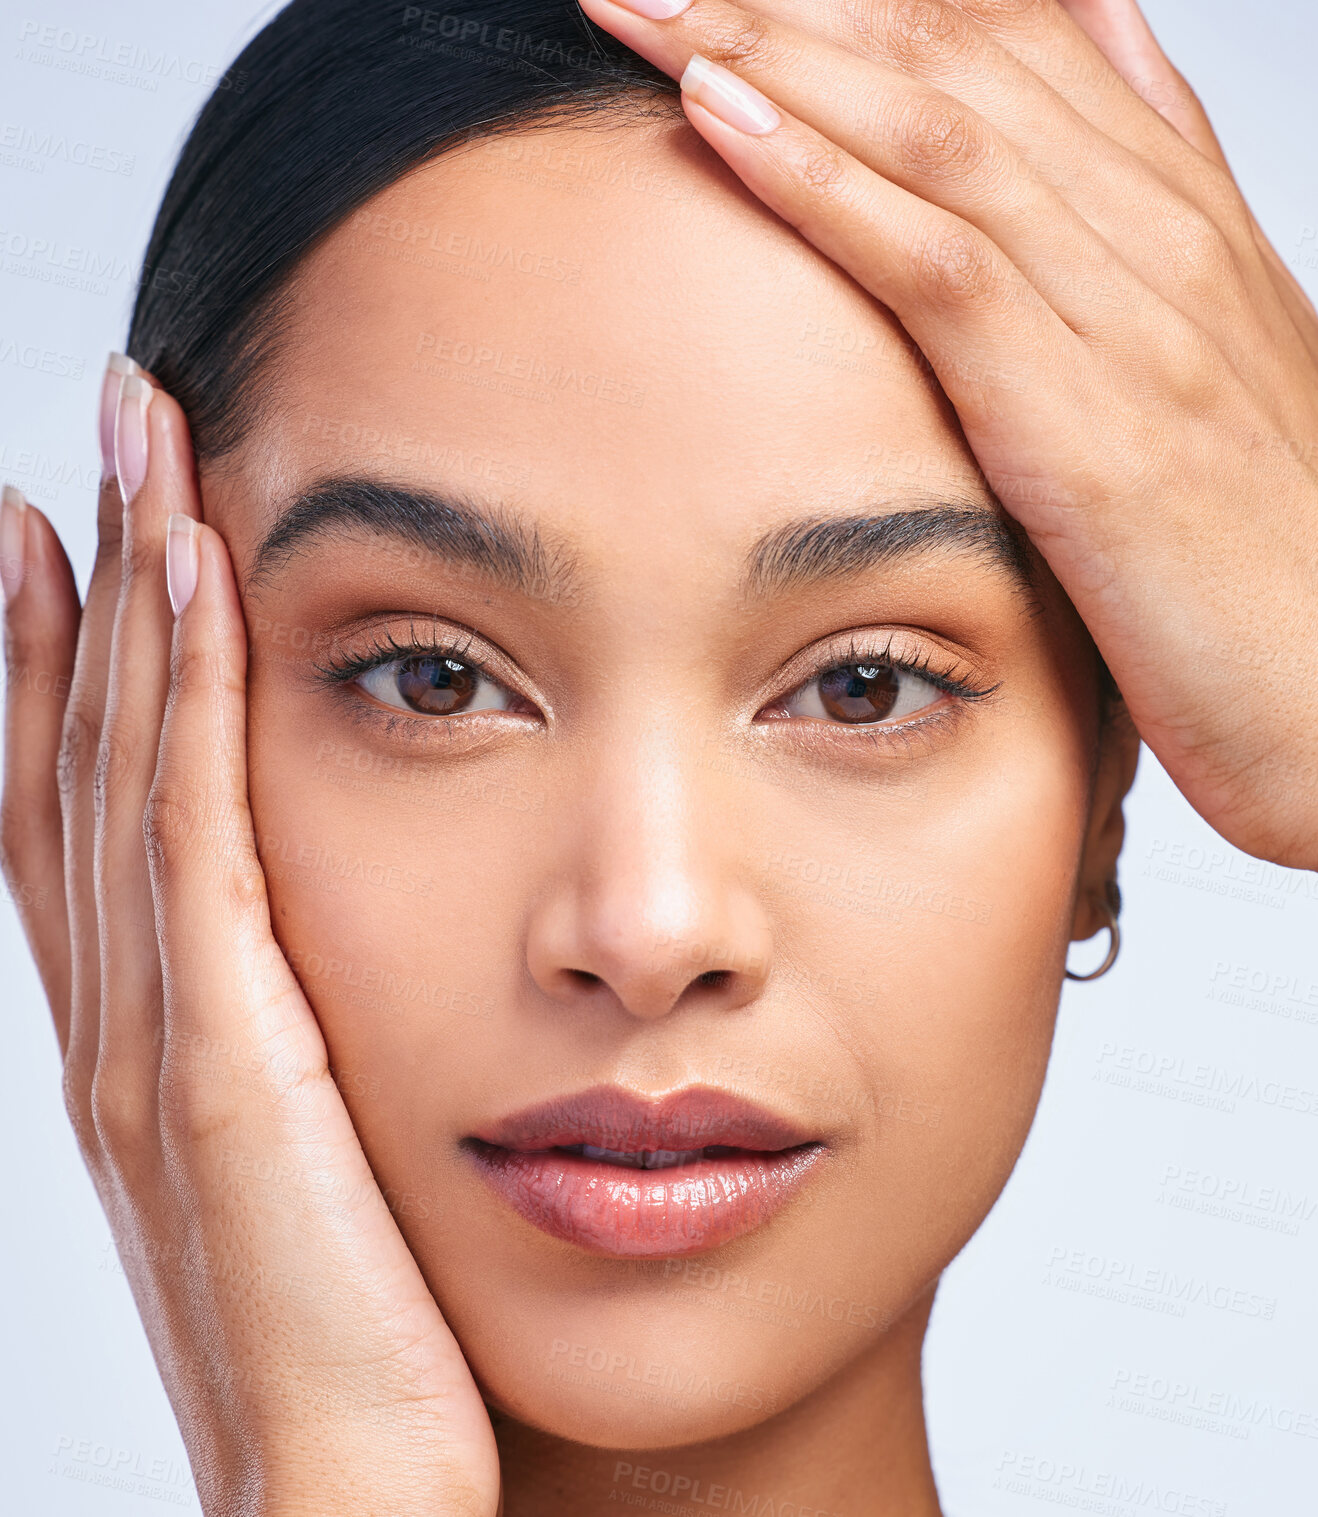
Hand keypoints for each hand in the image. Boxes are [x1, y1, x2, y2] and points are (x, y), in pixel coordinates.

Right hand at [0, 370, 499, 1516]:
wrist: (362, 1497)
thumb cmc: (372, 1338)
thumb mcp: (336, 1155)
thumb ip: (321, 1045)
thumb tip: (361, 950)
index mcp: (160, 1036)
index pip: (99, 804)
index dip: (79, 659)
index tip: (92, 527)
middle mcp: (129, 1018)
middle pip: (88, 755)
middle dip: (85, 585)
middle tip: (103, 433)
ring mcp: (158, 1039)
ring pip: (119, 771)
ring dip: (118, 603)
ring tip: (126, 457)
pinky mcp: (218, 1069)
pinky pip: (190, 843)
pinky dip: (176, 705)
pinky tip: (188, 585)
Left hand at [576, 0, 1317, 868]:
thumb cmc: (1275, 561)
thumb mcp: (1209, 379)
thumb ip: (1143, 246)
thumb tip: (1076, 128)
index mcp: (1178, 221)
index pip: (1014, 43)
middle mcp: (1156, 236)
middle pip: (956, 59)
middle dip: (791, 2)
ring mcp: (1129, 315)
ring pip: (936, 130)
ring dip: (778, 55)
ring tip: (649, 8)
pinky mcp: (1087, 417)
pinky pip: (938, 266)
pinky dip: (823, 186)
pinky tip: (723, 124)